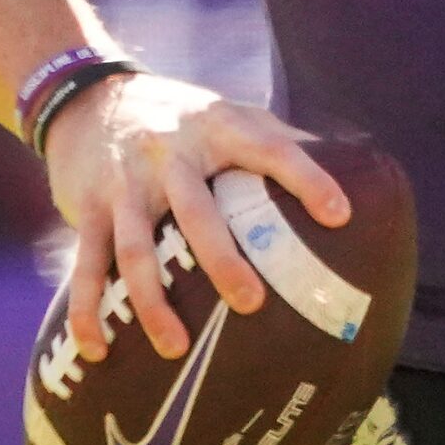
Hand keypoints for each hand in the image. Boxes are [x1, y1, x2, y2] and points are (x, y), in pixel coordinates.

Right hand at [43, 71, 350, 363]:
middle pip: (196, 211)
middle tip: (251, 304)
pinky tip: (97, 349)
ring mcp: (125, 184)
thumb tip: (356, 164)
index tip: (340, 215)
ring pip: (137, 248)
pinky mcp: (88, 208)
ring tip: (176, 348)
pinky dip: (89, 308)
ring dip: (152, 301)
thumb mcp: (230, 112)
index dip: (308, 178)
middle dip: (221, 259)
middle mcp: (171, 154)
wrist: (87, 95)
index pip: (271, 150)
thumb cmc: (181, 114)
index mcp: (218, 128)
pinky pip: (88, 263)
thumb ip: (281, 138)